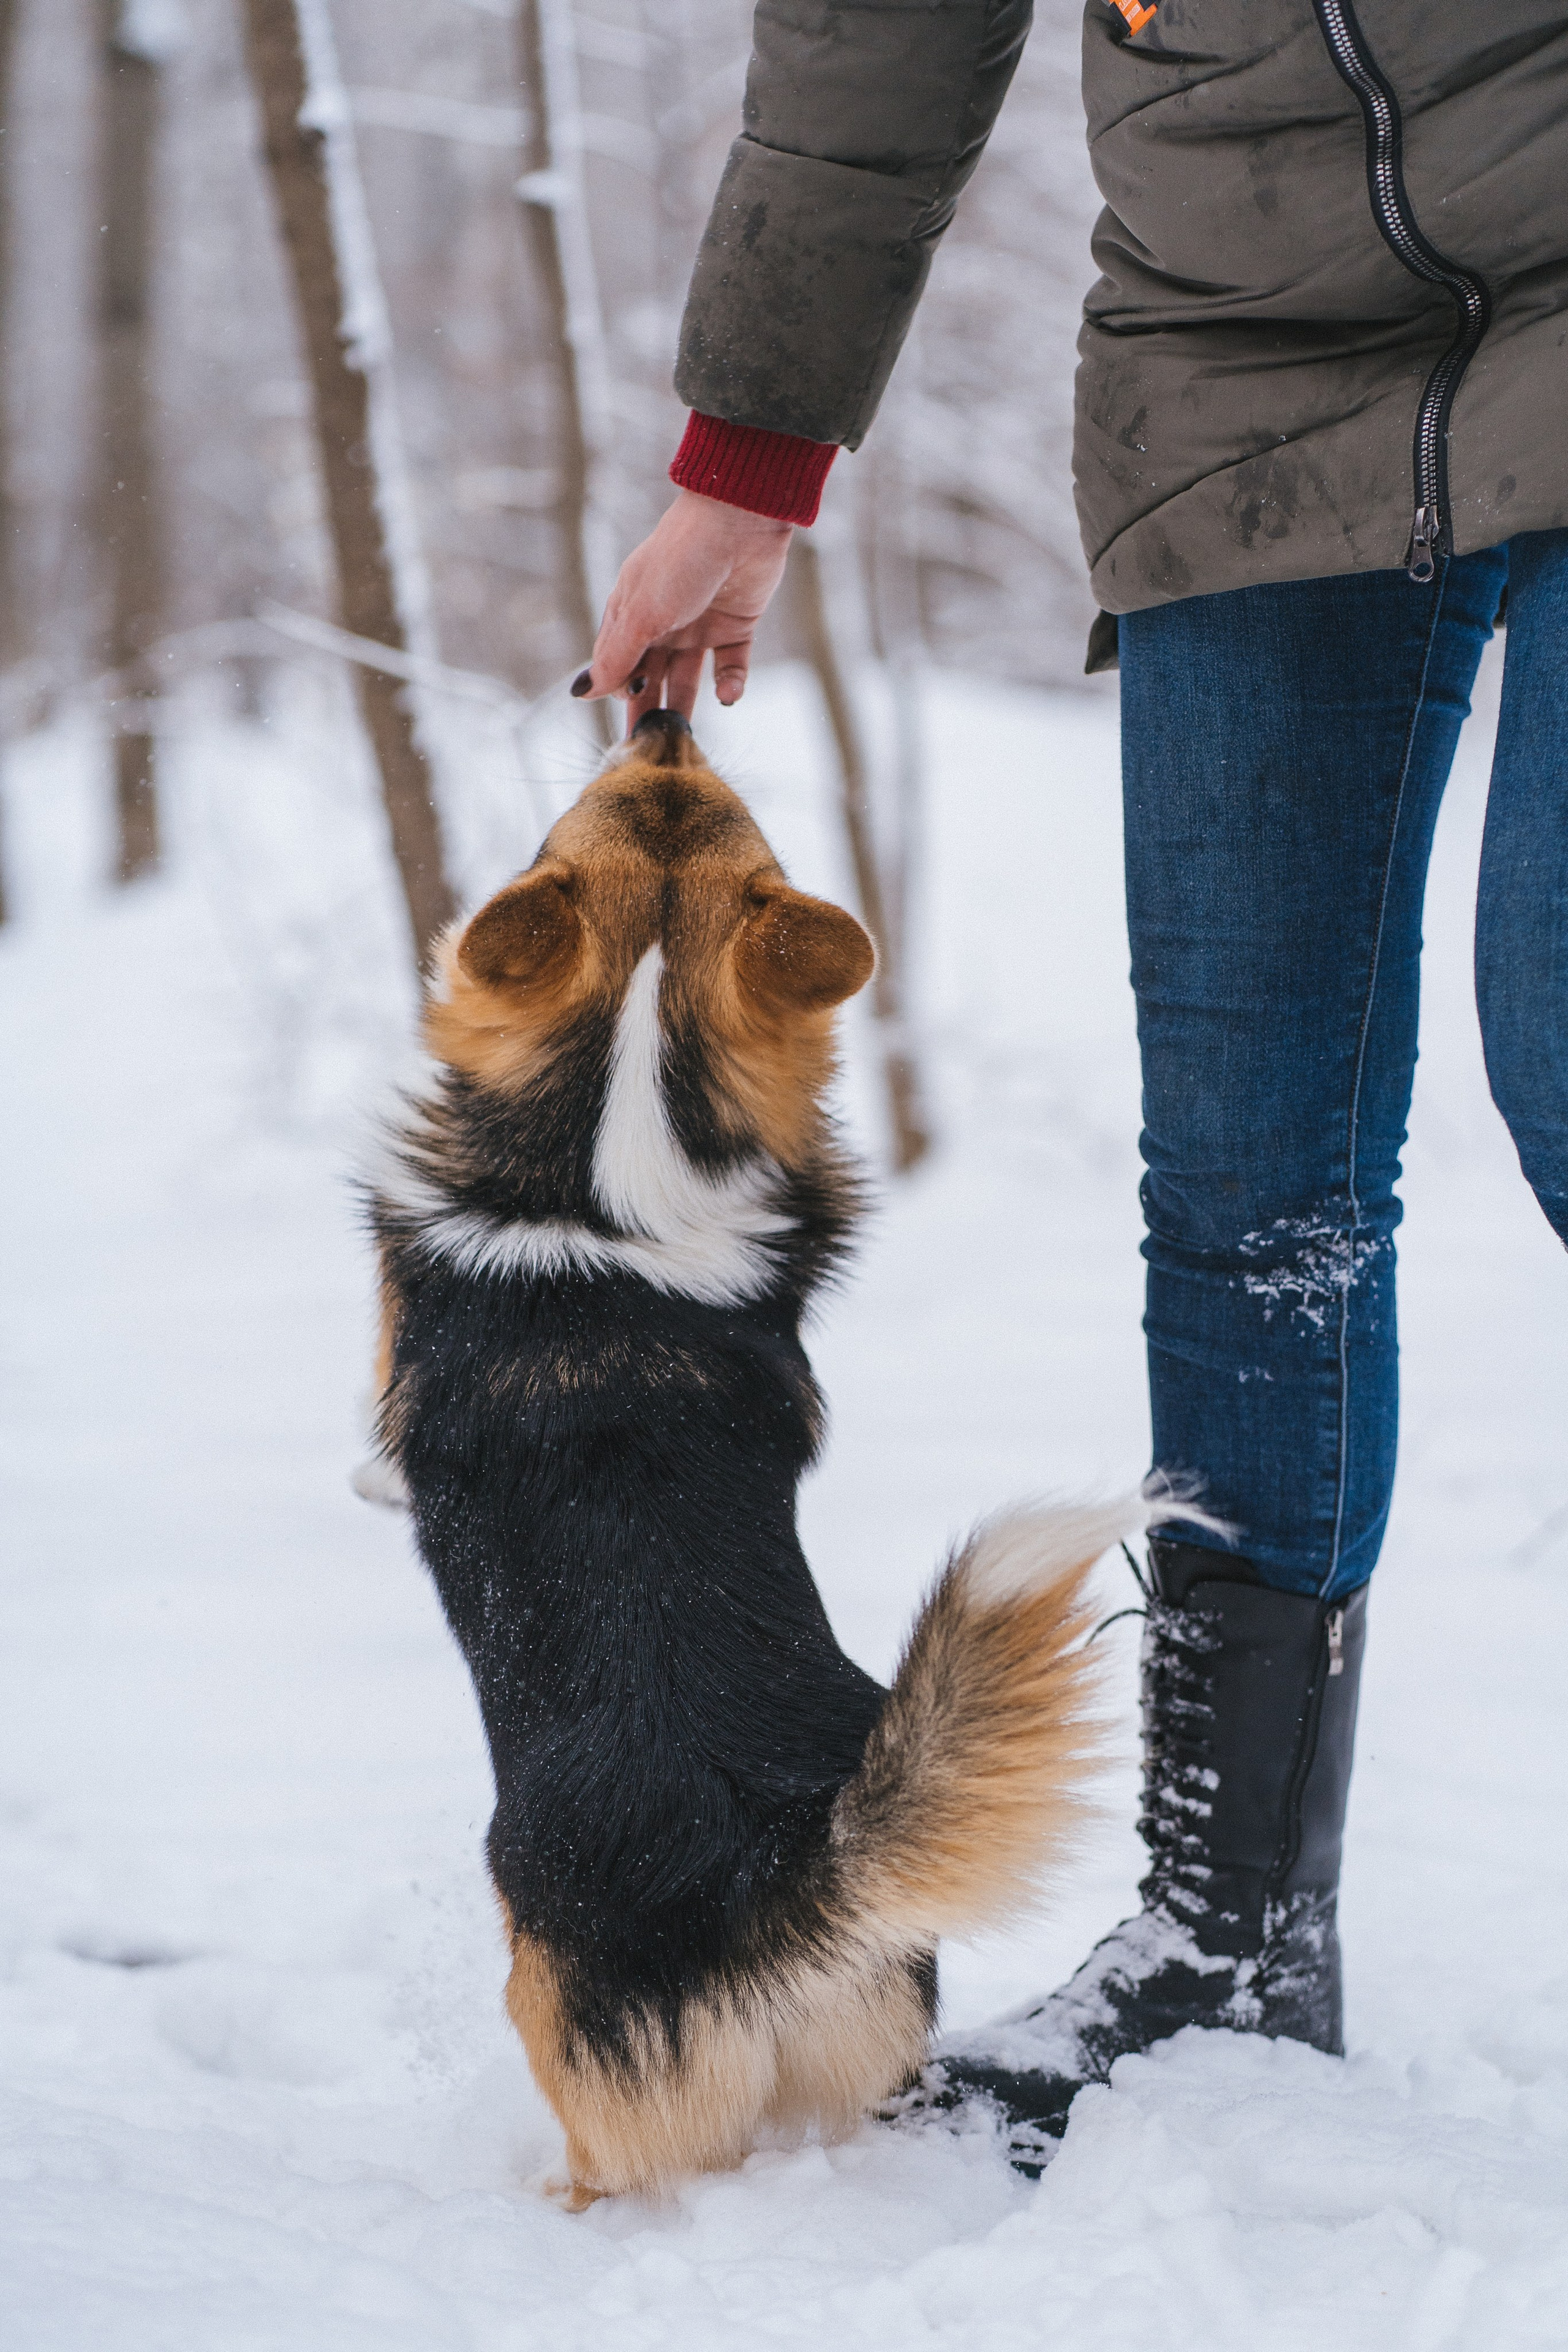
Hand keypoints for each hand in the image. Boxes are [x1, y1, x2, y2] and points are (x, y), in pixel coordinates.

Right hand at [572, 490, 792, 725]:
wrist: (739, 521)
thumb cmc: (680, 558)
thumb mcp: (641, 612)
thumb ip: (616, 656)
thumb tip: (586, 693)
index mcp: (631, 613)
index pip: (616, 664)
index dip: (616, 695)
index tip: (623, 729)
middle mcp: (663, 622)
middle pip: (650, 677)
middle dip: (648, 710)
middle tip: (650, 749)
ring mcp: (700, 625)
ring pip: (688, 678)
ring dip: (686, 705)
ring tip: (685, 737)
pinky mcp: (737, 626)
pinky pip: (731, 667)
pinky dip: (730, 685)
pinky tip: (727, 695)